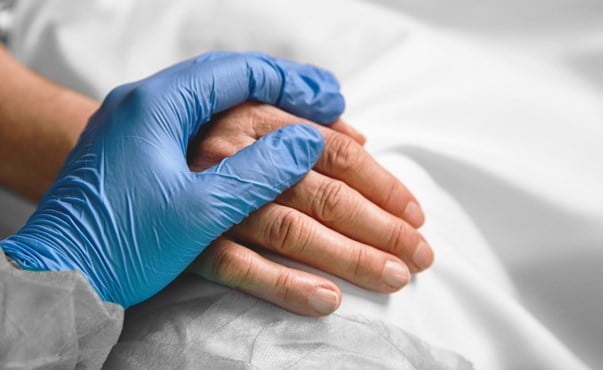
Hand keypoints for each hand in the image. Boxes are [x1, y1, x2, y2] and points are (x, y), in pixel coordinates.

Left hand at [0, 52, 344, 307]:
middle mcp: (143, 105)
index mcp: (156, 106)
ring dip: (260, 108)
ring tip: (303, 120)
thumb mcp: (199, 212)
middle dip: (282, 90)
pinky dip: (235, 130)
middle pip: (227, 81)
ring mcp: (137, 127)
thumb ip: (258, 173)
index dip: (292, 82)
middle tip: (328, 105)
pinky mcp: (136, 152)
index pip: (237, 73)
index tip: (331, 99)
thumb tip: (306, 142)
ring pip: (213, 102)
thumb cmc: (121, 245)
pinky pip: (197, 125)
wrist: (57, 274)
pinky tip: (256, 141)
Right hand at [188, 103, 432, 315]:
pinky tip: (328, 301)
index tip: (415, 214)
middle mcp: (237, 157)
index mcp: (258, 120)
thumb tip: (361, 141)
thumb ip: (305, 126)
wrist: (126, 164)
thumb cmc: (203, 140)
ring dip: (348, 257)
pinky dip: (285, 286)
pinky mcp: (190, 242)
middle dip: (380, 227)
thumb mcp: (250, 117)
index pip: (336, 154)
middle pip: (325, 195)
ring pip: (293, 232)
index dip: (383, 185)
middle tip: (418, 254)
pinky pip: (240, 267)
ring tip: (391, 276)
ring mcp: (212, 201)